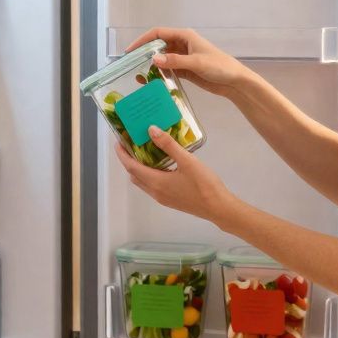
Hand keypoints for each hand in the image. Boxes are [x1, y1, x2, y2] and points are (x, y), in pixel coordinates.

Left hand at [115, 125, 236, 222]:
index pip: (131, 167)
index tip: (118, 142)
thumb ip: (168, 145)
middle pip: (135, 175)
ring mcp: (163, 198)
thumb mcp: (187, 161)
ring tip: (145, 152)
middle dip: (129, 161)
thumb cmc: (203, 184)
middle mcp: (155, 192)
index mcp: (156, 182)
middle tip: (131, 145)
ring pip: (143, 182)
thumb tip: (151, 129)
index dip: (122, 155)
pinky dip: (150, 175)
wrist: (218, 208)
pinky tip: (161, 165)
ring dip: (139, 169)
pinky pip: (153, 186)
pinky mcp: (171, 200)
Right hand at [125, 27, 250, 98]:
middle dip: (144, 54)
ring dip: (151, 65)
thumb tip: (153, 59)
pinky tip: (151, 81)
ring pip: (162, 59)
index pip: (158, 33)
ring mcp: (183, 57)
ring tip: (138, 76)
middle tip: (131, 65)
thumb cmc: (219, 66)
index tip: (130, 51)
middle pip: (158, 46)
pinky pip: (168, 70)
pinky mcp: (185, 70)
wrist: (234, 81)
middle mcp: (182, 44)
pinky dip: (159, 74)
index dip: (142, 40)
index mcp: (184, 36)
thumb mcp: (196, 62)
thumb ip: (175, 61)